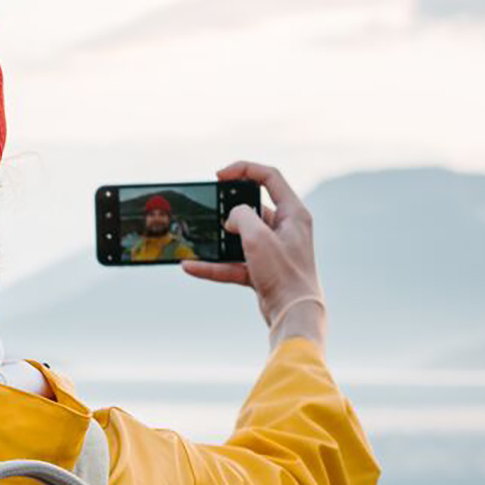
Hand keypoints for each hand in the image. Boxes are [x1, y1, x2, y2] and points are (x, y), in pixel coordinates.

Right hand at [183, 161, 326, 348]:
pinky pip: (233, 263)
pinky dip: (214, 265)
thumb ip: (241, 216)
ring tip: (197, 239)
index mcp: (293, 213)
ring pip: (240, 237)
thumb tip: (231, 219)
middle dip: (228, 208)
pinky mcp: (262, 270)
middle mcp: (285, 228)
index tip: (220, 176)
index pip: (269, 177)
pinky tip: (191, 266)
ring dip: (218, 240)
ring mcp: (273, 250)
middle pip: (252, 207)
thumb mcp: (258, 237)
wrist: (293, 315)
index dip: (244, 169)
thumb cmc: (284, 274)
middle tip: (211, 209)